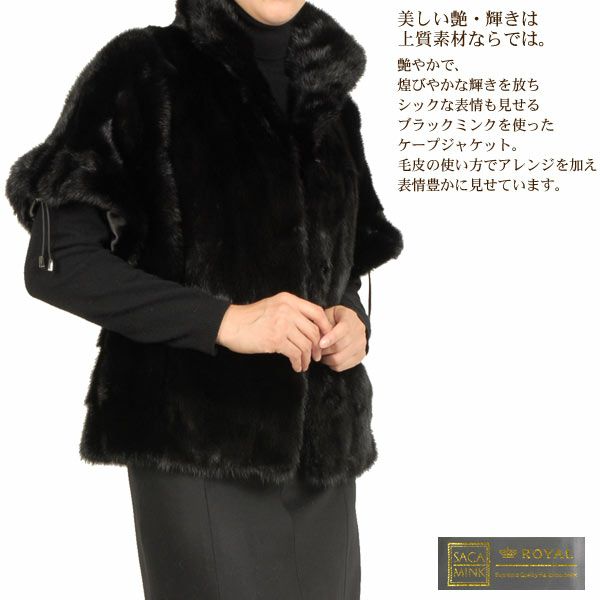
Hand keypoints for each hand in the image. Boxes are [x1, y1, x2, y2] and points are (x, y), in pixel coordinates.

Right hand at [216, 291, 332, 372]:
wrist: (230, 324)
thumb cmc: (250, 318)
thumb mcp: (273, 305)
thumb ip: (291, 311)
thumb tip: (310, 326)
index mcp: (289, 300)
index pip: (317, 312)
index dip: (325, 327)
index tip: (326, 339)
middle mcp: (288, 310)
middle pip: (314, 331)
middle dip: (318, 347)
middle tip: (316, 357)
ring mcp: (282, 324)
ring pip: (306, 344)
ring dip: (307, 358)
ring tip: (304, 364)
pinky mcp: (276, 339)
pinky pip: (295, 354)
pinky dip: (298, 362)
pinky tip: (296, 366)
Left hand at [318, 305, 366, 371]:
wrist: (351, 322)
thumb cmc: (336, 318)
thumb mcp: (328, 314)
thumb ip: (322, 325)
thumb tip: (315, 340)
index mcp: (350, 319)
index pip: (343, 330)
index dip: (331, 338)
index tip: (320, 344)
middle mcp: (359, 332)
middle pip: (339, 347)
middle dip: (323, 350)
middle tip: (315, 348)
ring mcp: (361, 346)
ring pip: (338, 359)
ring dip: (325, 358)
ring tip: (321, 352)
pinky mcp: (359, 356)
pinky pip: (341, 366)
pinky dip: (330, 364)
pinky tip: (328, 356)